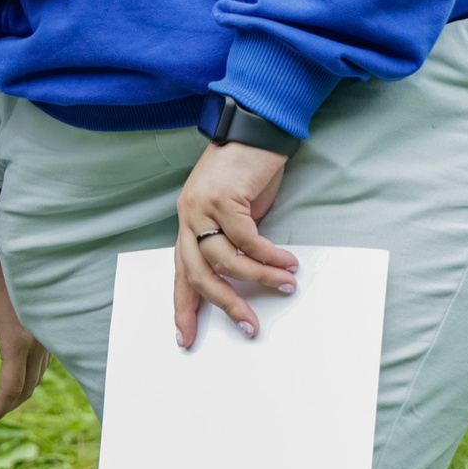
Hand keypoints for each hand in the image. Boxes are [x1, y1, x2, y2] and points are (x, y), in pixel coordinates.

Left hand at [0, 261, 49, 429]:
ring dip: (18, 395)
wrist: (20, 256)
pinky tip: (13, 377)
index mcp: (18, 341)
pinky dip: (27, 379)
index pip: (10, 388)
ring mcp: (48, 340)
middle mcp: (38, 345)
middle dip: (6, 406)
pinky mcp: (50, 335)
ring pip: (36, 380)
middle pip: (26, 390)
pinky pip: (41, 367)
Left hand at [173, 139, 297, 344]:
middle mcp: (188, 216)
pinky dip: (268, 255)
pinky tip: (286, 262)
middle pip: (198, 273)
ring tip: (285, 285)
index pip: (180, 272)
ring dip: (259, 278)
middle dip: (225, 304)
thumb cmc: (247, 172)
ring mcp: (202, 206)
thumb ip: (232, 242)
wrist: (253, 129)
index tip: (184, 338)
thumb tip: (247, 280)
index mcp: (188, 223)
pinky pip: (247, 239)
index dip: (183, 307)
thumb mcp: (235, 212)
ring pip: (225, 259)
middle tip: (248, 325)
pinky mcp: (223, 198)